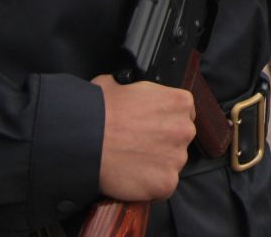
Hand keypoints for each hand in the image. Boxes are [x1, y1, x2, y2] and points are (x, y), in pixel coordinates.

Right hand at [92, 75, 193, 201]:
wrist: (85, 140)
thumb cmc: (98, 110)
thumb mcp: (116, 83)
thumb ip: (134, 88)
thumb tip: (123, 88)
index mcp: (179, 102)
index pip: (182, 113)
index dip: (164, 120)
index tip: (150, 126)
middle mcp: (184, 129)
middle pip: (179, 139)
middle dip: (162, 142)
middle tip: (137, 145)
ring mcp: (177, 158)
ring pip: (171, 163)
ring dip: (156, 164)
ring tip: (131, 161)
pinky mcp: (166, 182)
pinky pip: (162, 187)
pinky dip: (149, 185)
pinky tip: (131, 177)